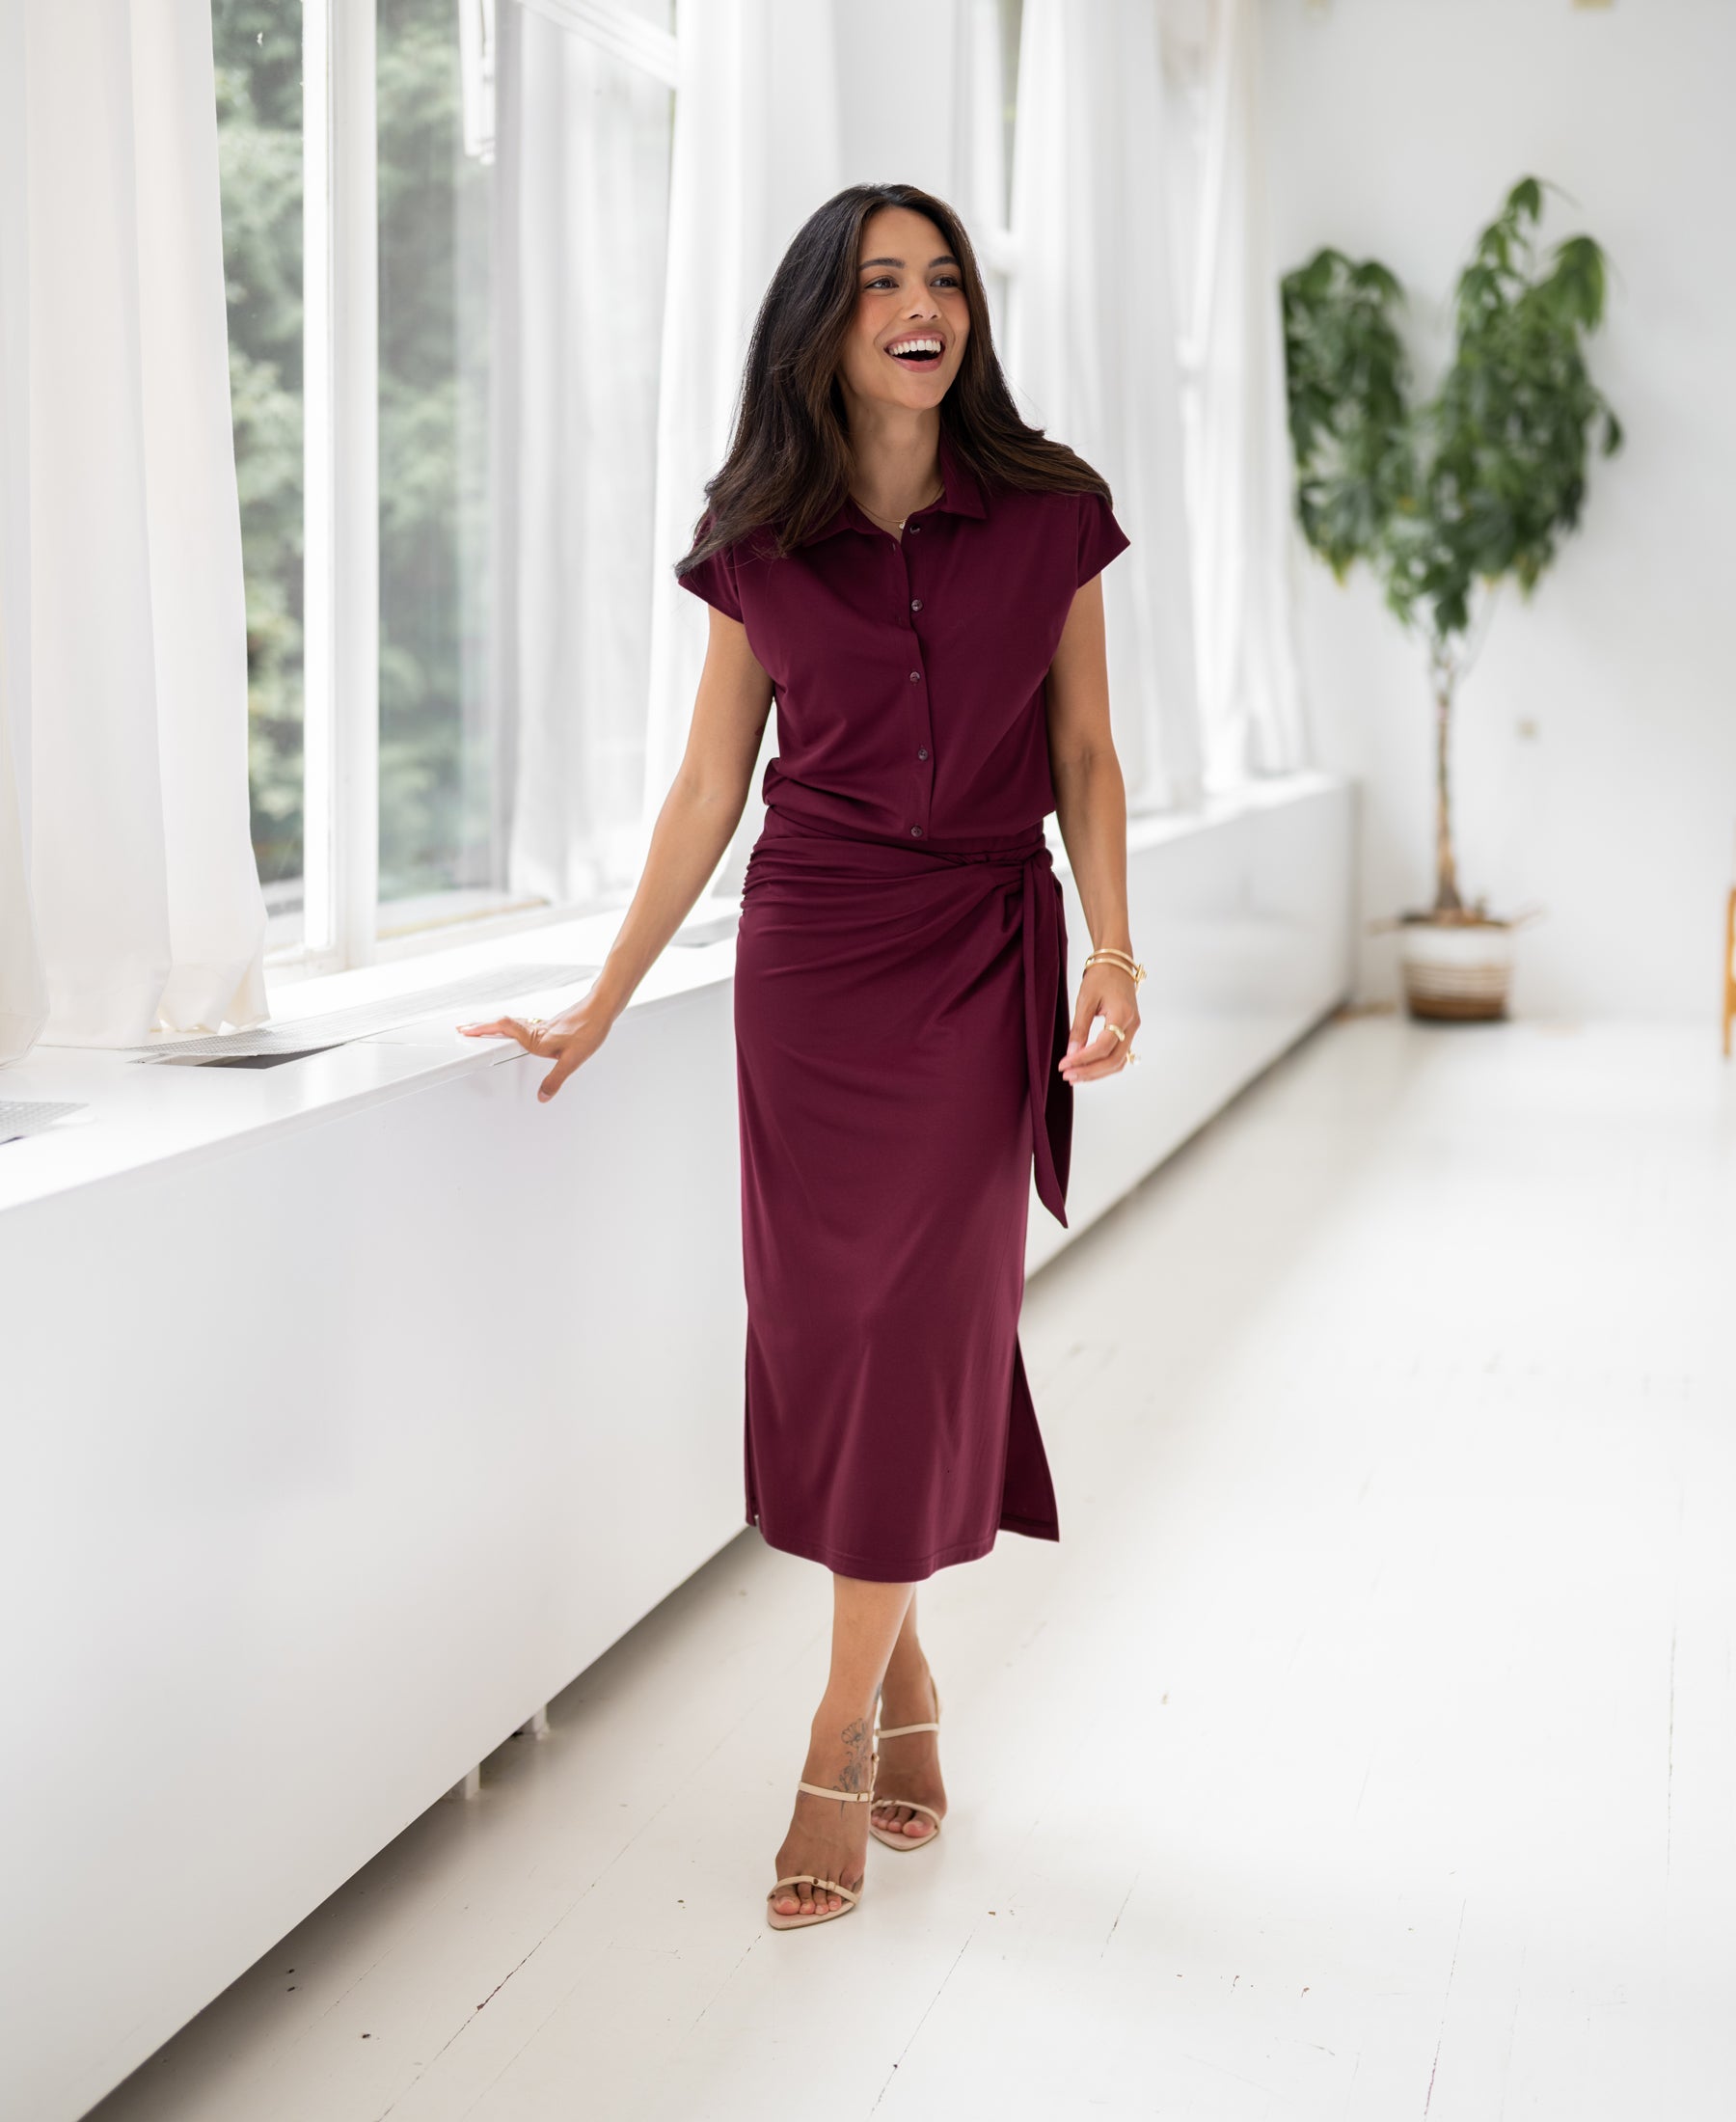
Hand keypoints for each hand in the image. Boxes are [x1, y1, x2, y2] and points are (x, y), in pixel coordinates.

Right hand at [456, 994, 612, 1102]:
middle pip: (501, 1026)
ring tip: (481, 1031)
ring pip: (511, 1025)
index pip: (503, 1030)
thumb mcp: (573, 1061)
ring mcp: (541, 1026)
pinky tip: (512, 1032)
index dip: (483, 1030)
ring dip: (493, 1027)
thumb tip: (542, 1096)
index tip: (466, 1031)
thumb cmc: (589, 1030)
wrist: (601, 1009)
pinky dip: (509, 1028)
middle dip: (481, 1028)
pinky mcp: (548, 1025)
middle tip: (463, 1029)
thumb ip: (555, 1079)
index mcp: (535, 1038)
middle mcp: (535, 1030)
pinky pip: (521, 1025)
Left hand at [1058, 961, 1139, 1084]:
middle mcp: (1132, 1025)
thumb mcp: (1085, 999)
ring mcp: (1132, 1029)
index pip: (1103, 1047)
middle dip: (1089, 1071)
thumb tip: (1072, 1052)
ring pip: (1118, 1061)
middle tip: (1067, 1076)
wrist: (1116, 962)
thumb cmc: (1101, 976)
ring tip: (1075, 1076)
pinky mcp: (1128, 1030)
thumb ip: (1079, 1027)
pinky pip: (1118, 1054)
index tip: (1064, 1064)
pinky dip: (1103, 1065)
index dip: (1083, 1059)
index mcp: (1122, 1015)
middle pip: (1114, 1060)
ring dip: (1097, 1072)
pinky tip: (1087, 1068)